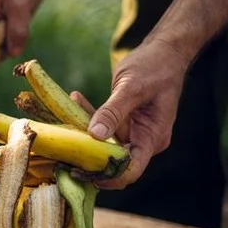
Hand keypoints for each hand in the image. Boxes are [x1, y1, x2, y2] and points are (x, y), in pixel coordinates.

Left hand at [71, 39, 190, 189]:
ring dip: (84, 133)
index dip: (107, 176)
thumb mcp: (131, 87)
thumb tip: (95, 135)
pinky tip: (76, 99)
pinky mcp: (124, 124)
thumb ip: (113, 112)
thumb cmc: (155, 66)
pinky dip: (89, 118)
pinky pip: (103, 129)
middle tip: (62, 146)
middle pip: (114, 162)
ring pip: (104, 145)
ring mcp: (134, 133)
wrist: (164, 51)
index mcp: (153, 137)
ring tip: (67, 115)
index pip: (131, 169)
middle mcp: (145, 140)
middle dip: (88, 156)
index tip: (80, 171)